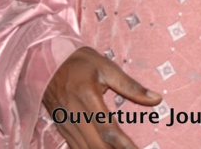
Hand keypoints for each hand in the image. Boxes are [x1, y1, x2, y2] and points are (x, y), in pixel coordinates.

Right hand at [43, 47, 161, 148]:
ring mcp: (65, 122)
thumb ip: (131, 86)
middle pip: (97, 145)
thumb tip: (156, 99)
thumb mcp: (106, 67)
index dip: (125, 145)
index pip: (109, 129)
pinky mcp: (60, 126)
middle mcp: (74, 113)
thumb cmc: (79, 61)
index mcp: (87, 96)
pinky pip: (76, 147)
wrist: (44, 60)